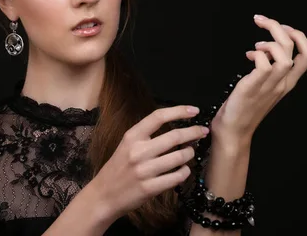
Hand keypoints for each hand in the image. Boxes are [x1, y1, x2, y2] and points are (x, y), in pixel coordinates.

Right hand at [91, 105, 208, 220]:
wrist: (103, 195)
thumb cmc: (118, 168)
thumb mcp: (126, 145)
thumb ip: (146, 135)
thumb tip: (175, 124)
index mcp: (131, 136)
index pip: (158, 116)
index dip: (179, 111)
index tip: (194, 111)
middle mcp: (138, 151)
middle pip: (174, 136)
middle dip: (193, 132)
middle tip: (203, 131)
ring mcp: (144, 171)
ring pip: (179, 157)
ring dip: (190, 153)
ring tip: (191, 152)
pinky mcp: (150, 188)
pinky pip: (177, 177)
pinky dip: (185, 172)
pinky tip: (184, 169)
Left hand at [212, 14, 306, 141]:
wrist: (234, 131)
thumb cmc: (245, 106)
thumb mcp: (264, 86)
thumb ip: (270, 69)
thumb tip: (264, 48)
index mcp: (288, 82)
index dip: (299, 35)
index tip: (282, 27)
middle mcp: (283, 83)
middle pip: (294, 48)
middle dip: (279, 27)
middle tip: (261, 21)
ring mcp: (270, 86)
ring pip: (283, 56)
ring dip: (269, 42)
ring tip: (256, 45)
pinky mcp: (254, 87)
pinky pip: (264, 65)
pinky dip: (257, 54)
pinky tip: (248, 56)